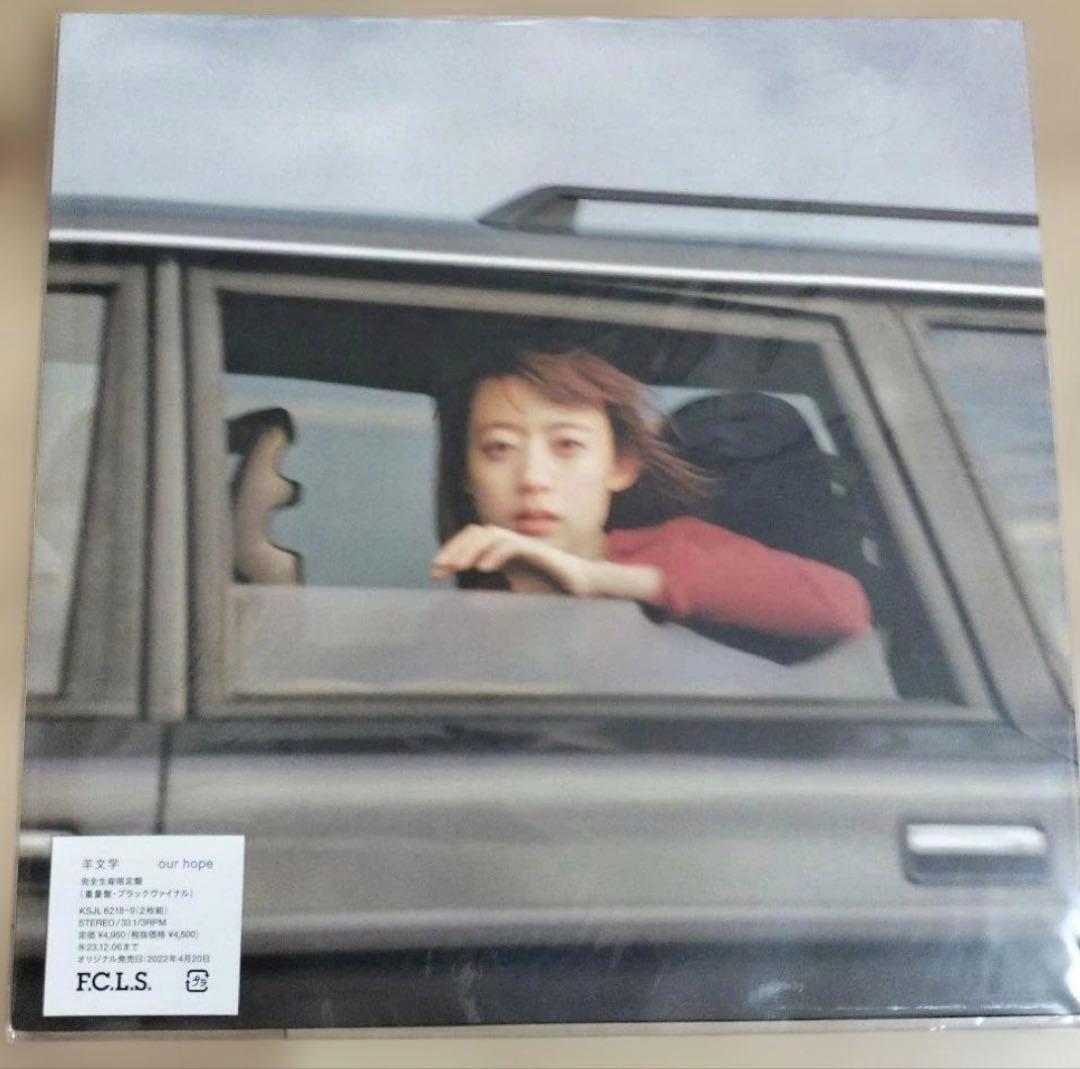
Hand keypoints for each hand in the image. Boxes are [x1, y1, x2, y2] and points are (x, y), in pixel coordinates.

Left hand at [430, 524, 594, 595]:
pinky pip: (513, 545)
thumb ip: (495, 598)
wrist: (582, 587)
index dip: (451, 553)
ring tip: (457, 567)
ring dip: (471, 549)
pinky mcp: (538, 551)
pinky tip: (484, 568)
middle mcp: (511, 543)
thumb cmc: (550, 590)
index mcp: (502, 552)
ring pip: (491, 534)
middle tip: (438, 568)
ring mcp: (524, 544)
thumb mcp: (515, 595)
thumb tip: (471, 610)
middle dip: (454, 549)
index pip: (470, 541)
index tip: (436, 573)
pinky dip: (496, 554)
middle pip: (475, 532)